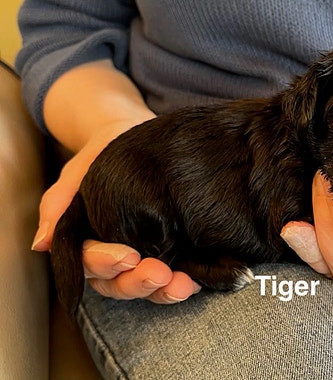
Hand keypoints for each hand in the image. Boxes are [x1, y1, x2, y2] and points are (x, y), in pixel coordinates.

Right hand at [33, 120, 199, 303]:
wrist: (132, 134)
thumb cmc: (101, 156)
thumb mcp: (76, 175)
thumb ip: (60, 206)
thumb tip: (42, 242)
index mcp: (88, 243)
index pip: (91, 263)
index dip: (107, 265)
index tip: (127, 257)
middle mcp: (115, 257)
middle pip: (119, 284)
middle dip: (138, 283)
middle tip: (159, 274)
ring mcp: (144, 256)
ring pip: (147, 286)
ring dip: (164, 290)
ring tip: (182, 283)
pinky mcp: (172, 250)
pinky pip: (176, 272)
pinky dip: (185, 280)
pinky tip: (197, 278)